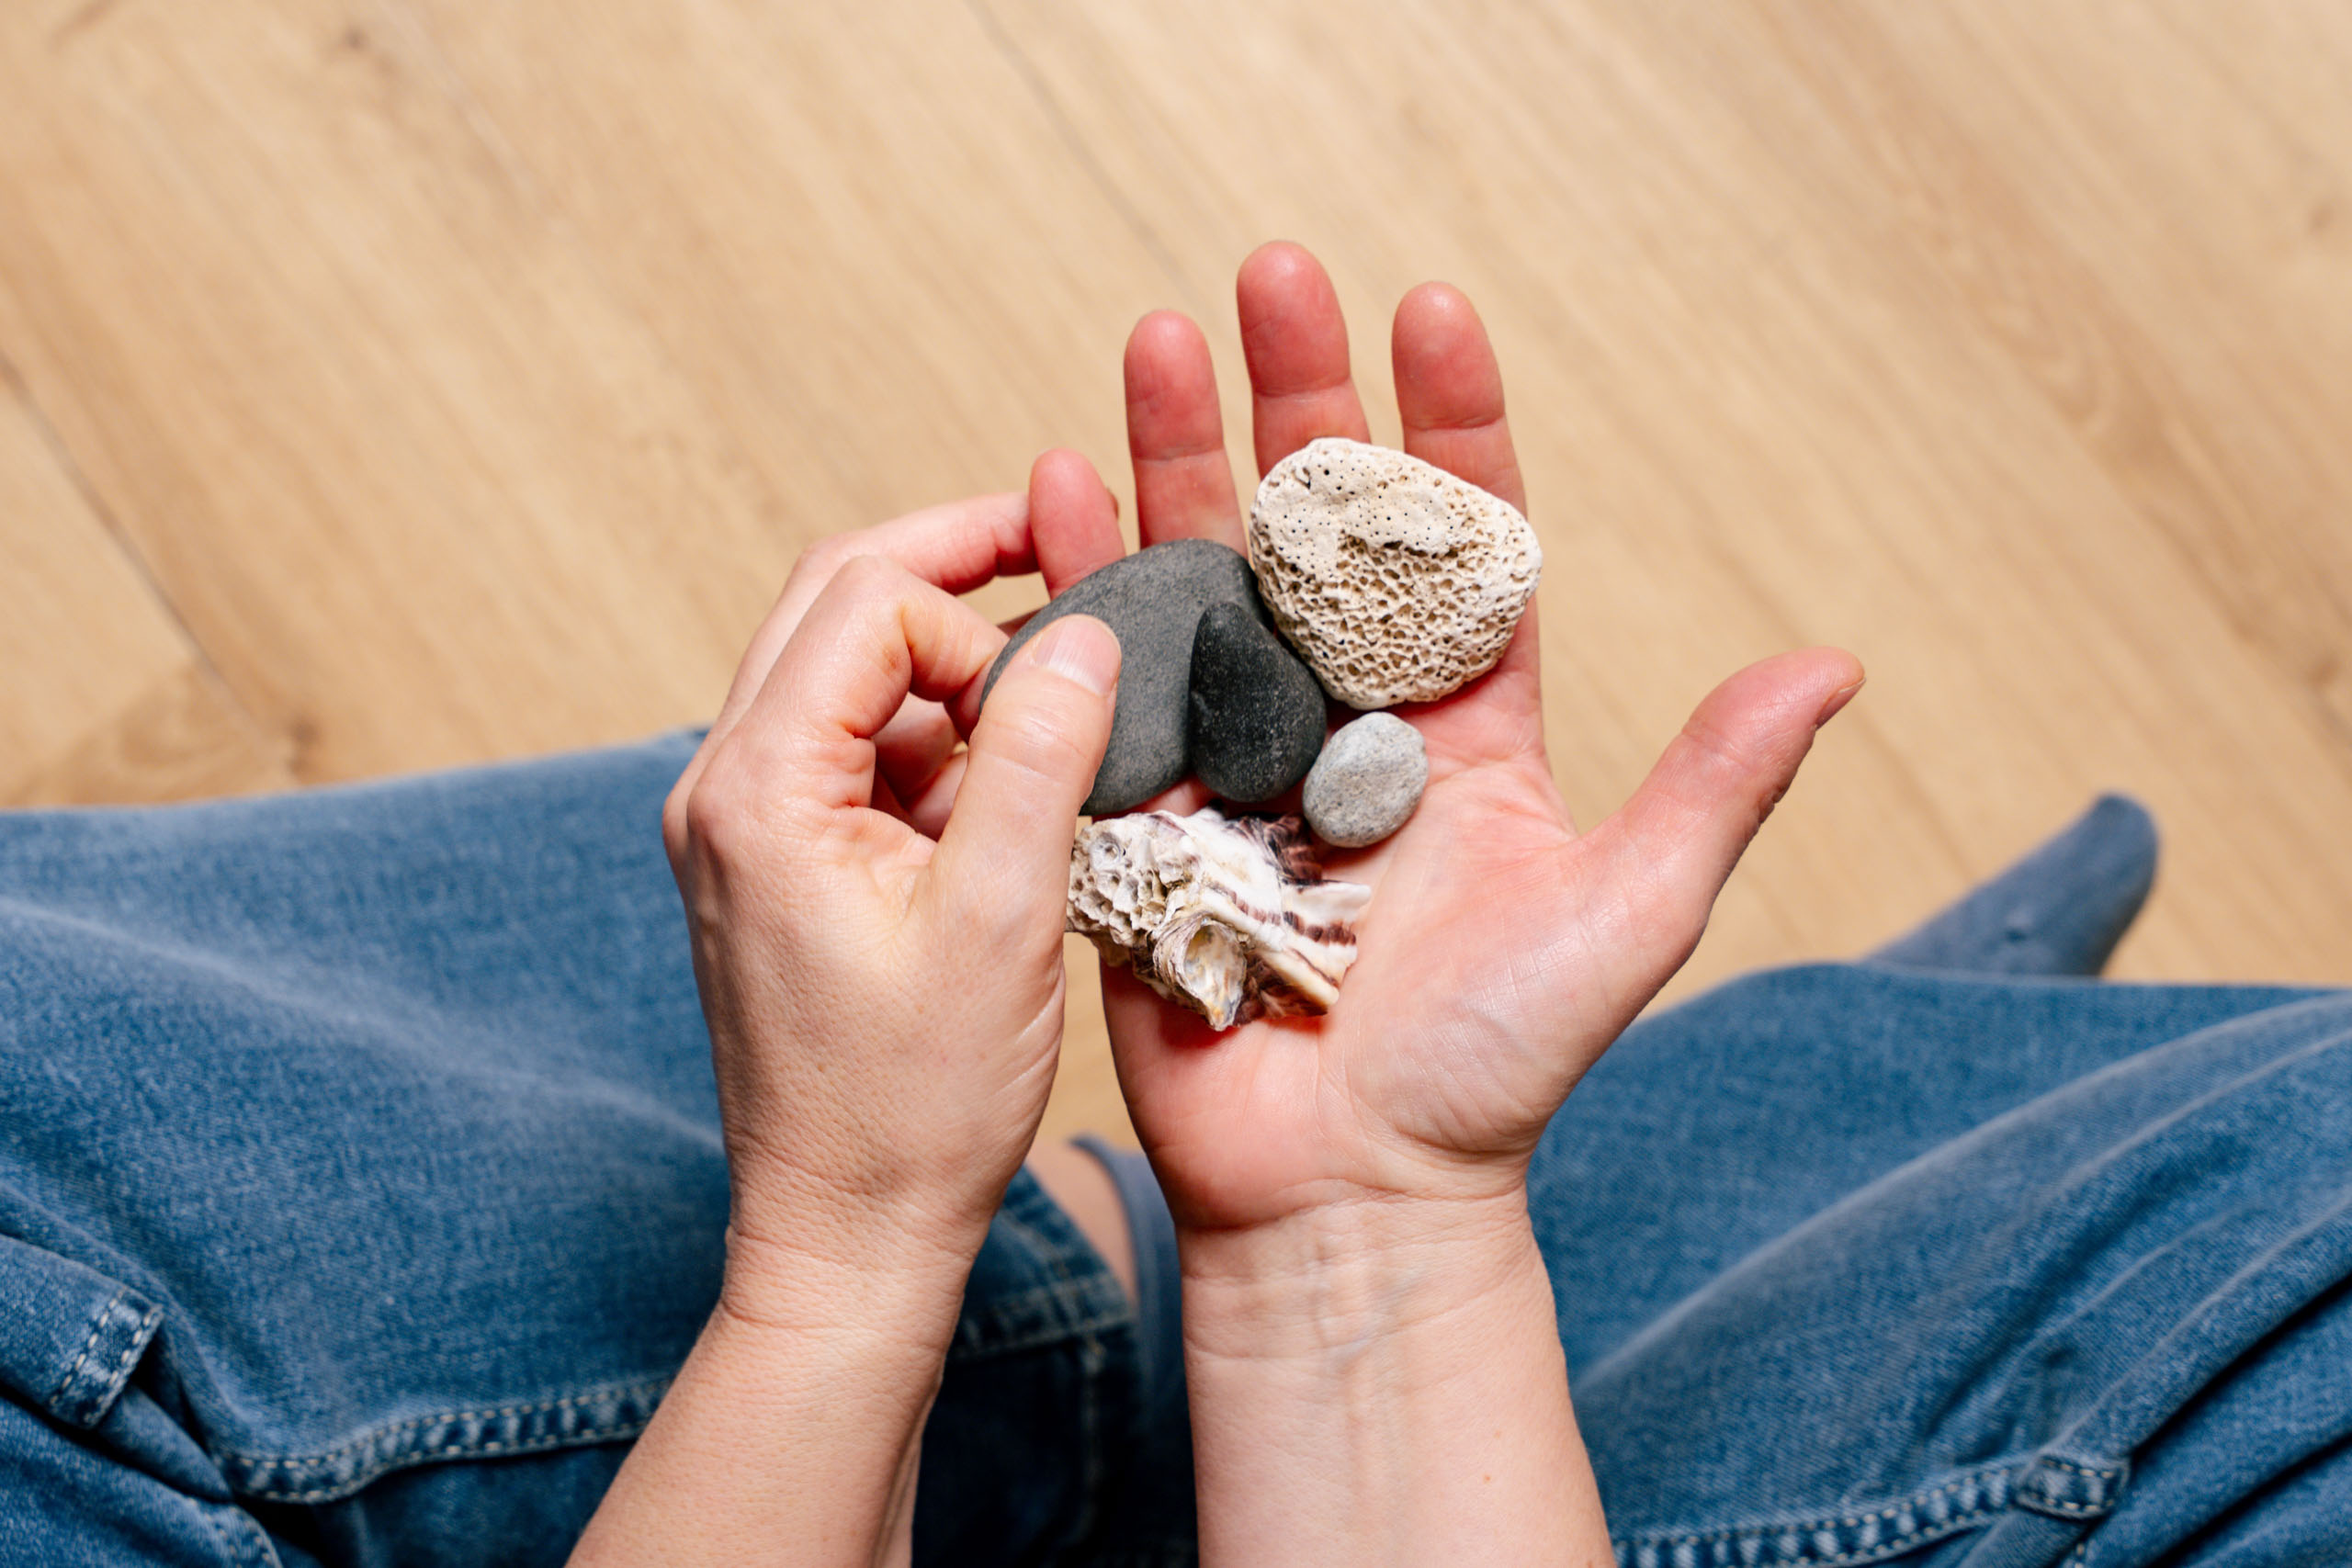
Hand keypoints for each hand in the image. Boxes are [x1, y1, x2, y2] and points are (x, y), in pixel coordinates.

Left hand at [584, 495, 1124, 1567]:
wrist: (846, 1236)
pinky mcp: (778, 864)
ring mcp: (743, 826)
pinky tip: (1009, 779)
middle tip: (1062, 544)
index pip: (868, 604)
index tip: (1065, 693)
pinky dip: (934, 735)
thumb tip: (1086, 632)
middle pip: (834, 602)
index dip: (980, 621)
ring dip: (947, 656)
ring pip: (843, 668)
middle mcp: (724, 787)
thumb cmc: (912, 1106)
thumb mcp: (1003, 918)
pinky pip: (855, 749)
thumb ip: (1039, 757)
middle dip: (953, 567)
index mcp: (755, 787)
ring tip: (1053, 687)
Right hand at [1070, 242, 1862, 1232]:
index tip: (1430, 309)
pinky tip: (1059, 482)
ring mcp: (1241, 755)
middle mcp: (1348, 719)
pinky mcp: (1148, 808)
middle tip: (1269, 274)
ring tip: (1150, 335)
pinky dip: (1081, 576)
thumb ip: (1713, 786)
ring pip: (1205, 574)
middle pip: (1315, 527)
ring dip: (1176, 452)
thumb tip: (1834, 662)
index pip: (1459, 541)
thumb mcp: (1626, 916)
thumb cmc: (1496, 1074)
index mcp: (1466, 725)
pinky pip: (1108, 675)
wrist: (1349, 1192)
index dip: (1446, 425)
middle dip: (1292, 397)